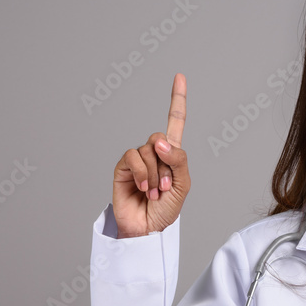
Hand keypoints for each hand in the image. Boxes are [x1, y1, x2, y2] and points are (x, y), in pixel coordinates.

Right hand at [112, 73, 190, 237]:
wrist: (147, 229)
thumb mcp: (183, 185)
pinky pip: (133, 157)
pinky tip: (144, 189)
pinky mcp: (122, 168)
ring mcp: (137, 160)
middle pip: (160, 137)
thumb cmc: (166, 210)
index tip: (179, 76)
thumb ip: (179, 160)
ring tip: (155, 192)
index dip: (177, 99)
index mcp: (172, 154)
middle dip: (167, 164)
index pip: (175, 122)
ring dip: (156, 174)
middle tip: (166, 187)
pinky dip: (142, 173)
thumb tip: (160, 141)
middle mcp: (153, 152)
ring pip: (148, 149)